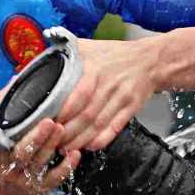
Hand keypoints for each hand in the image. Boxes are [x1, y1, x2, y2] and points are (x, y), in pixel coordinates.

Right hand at [0, 120, 80, 194]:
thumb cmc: (5, 162)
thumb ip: (3, 120)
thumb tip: (10, 86)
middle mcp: (8, 169)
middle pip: (19, 154)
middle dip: (34, 138)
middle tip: (48, 121)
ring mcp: (24, 180)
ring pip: (38, 163)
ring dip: (51, 146)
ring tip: (61, 129)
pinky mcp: (40, 188)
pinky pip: (54, 178)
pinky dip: (66, 166)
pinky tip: (76, 153)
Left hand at [52, 29, 194, 150]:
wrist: (151, 60)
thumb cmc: (117, 54)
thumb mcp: (91, 46)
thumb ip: (67, 53)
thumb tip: (44, 60)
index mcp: (96, 69)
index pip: (77, 95)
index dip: (63, 112)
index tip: (49, 122)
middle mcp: (109, 85)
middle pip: (86, 115)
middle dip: (68, 132)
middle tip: (53, 141)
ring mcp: (121, 98)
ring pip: (98, 125)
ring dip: (81, 140)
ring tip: (66, 148)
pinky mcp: (131, 108)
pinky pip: (115, 128)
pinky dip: (102, 140)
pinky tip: (90, 146)